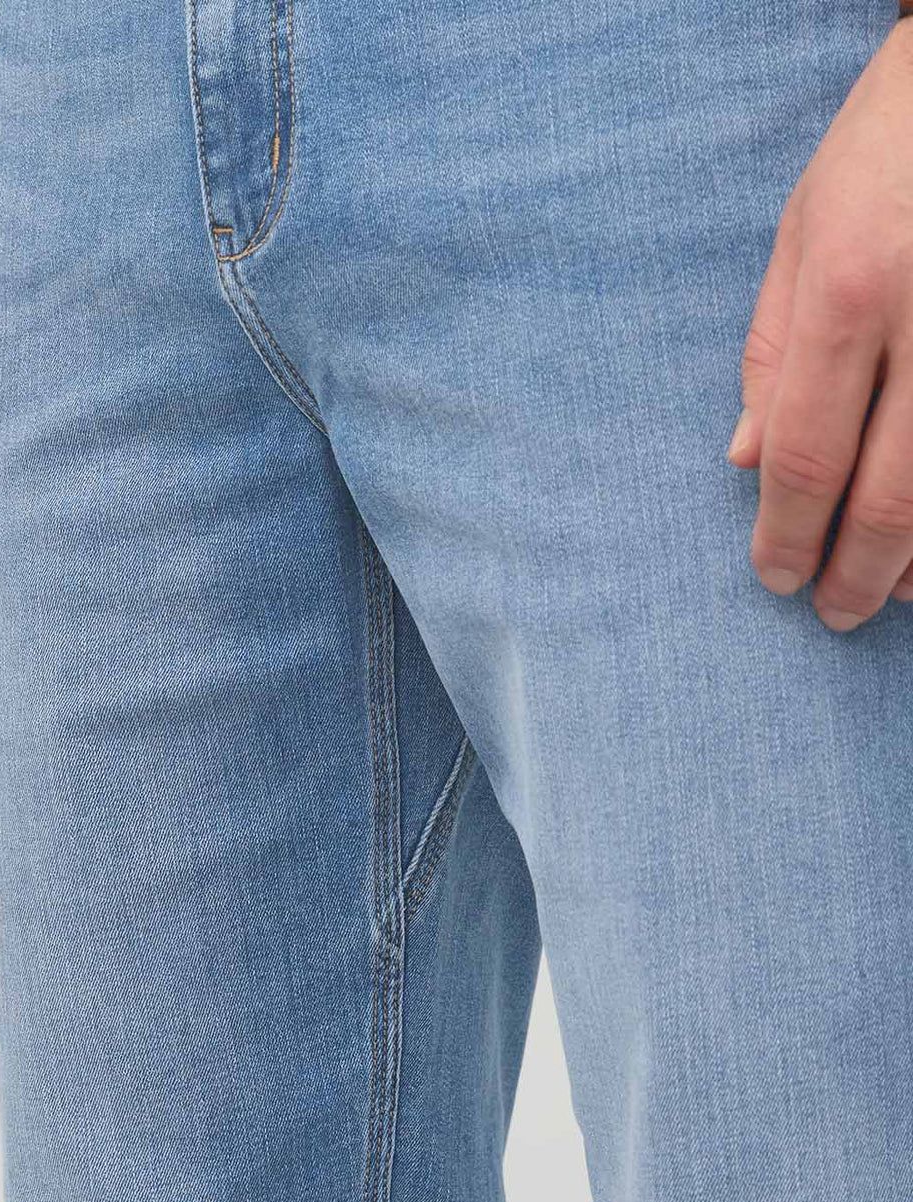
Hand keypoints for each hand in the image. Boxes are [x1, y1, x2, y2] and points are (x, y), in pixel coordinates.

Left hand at [730, 21, 912, 631]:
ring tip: (895, 594)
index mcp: (849, 289)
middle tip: (835, 614)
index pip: (805, 455)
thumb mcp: (804, 229)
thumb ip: (772, 353)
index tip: (775, 577)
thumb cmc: (889, 148)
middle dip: (857, 572)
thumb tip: (746, 464)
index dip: (787, 536)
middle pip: (892, 494)